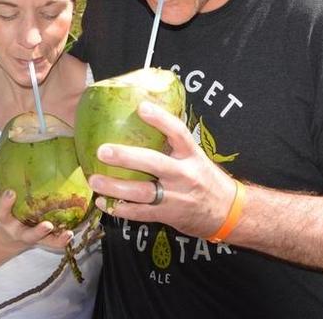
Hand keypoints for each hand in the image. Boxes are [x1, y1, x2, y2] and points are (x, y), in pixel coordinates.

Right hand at [0, 189, 73, 250]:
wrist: (7, 238)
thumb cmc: (9, 209)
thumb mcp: (5, 199)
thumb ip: (9, 182)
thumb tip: (16, 150)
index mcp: (6, 219)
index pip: (2, 211)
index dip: (5, 202)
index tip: (11, 192)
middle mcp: (19, 231)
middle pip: (28, 235)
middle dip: (38, 231)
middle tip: (48, 225)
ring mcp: (33, 238)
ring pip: (46, 242)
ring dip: (58, 239)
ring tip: (69, 234)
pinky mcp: (44, 241)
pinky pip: (55, 242)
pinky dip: (64, 239)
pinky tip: (74, 232)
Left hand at [88, 101, 236, 238]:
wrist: (228, 213)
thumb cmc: (206, 180)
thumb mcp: (196, 158)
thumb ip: (175, 145)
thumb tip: (145, 121)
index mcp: (192, 155)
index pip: (178, 133)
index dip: (161, 119)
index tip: (141, 107)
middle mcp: (184, 174)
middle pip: (154, 163)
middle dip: (126, 157)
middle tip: (102, 150)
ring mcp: (175, 196)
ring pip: (141, 192)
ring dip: (115, 187)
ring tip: (95, 180)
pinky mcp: (168, 215)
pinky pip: (140, 213)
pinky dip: (120, 209)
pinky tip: (104, 203)